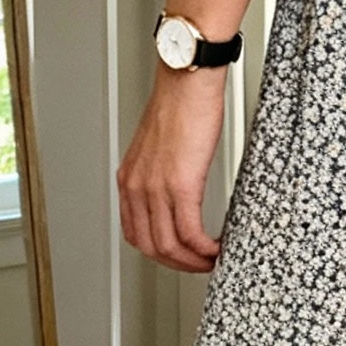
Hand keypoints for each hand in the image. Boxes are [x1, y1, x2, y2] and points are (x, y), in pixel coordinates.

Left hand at [118, 67, 225, 272]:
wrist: (187, 80)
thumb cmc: (181, 104)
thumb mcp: (161, 147)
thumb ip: (162, 174)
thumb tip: (180, 194)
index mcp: (130, 179)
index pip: (134, 233)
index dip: (158, 253)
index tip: (179, 256)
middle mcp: (136, 187)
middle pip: (149, 246)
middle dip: (177, 264)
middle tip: (199, 265)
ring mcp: (156, 188)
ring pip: (168, 246)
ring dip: (192, 261)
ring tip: (211, 260)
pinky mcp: (180, 185)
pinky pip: (189, 232)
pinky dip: (203, 248)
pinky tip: (216, 248)